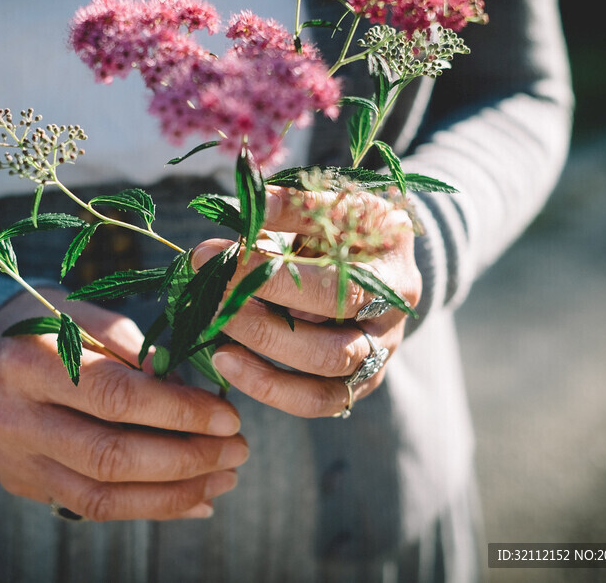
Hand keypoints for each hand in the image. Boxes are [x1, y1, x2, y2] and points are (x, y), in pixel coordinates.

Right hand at [0, 288, 247, 521]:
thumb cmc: (47, 326)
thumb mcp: (85, 313)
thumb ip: (135, 349)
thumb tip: (189, 392)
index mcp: (28, 360)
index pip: (114, 397)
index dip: (178, 411)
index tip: (228, 415)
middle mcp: (13, 417)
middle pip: (110, 456)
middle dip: (186, 459)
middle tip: (238, 450)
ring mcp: (14, 459)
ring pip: (102, 497)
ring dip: (175, 494)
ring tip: (224, 478)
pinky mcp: (23, 484)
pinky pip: (92, 508)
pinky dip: (149, 508)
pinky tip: (194, 500)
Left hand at [194, 185, 420, 417]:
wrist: (379, 259)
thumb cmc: (347, 226)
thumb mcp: (328, 204)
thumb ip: (289, 207)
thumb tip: (240, 215)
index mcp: (391, 260)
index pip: (332, 276)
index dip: (269, 271)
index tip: (211, 253)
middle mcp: (394, 310)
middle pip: (332, 321)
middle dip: (262, 311)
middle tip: (212, 291)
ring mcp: (381, 350)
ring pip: (325, 366)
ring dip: (263, 348)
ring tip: (216, 325)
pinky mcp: (359, 381)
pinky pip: (316, 400)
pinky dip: (268, 387)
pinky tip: (227, 362)